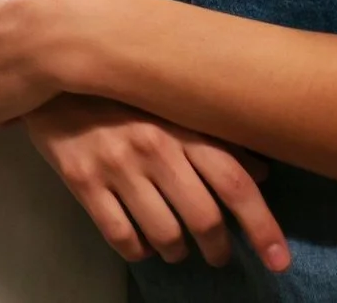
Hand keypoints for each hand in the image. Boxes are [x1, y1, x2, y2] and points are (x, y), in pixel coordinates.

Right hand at [24, 95, 291, 271]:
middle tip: (219, 254)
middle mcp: (154, 147)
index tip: (279, 259)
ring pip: (164, 235)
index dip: (263, 225)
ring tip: (178, 249)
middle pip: (204, 217)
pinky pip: (121, 237)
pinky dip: (138, 251)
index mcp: (183, 126)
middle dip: (218, 247)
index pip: (235, 182)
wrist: (56, 76)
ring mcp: (117, 166)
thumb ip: (218, 138)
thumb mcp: (174, 107)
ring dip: (178, 252)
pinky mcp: (83, 182)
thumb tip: (263, 173)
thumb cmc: (126, 94)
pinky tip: (142, 243)